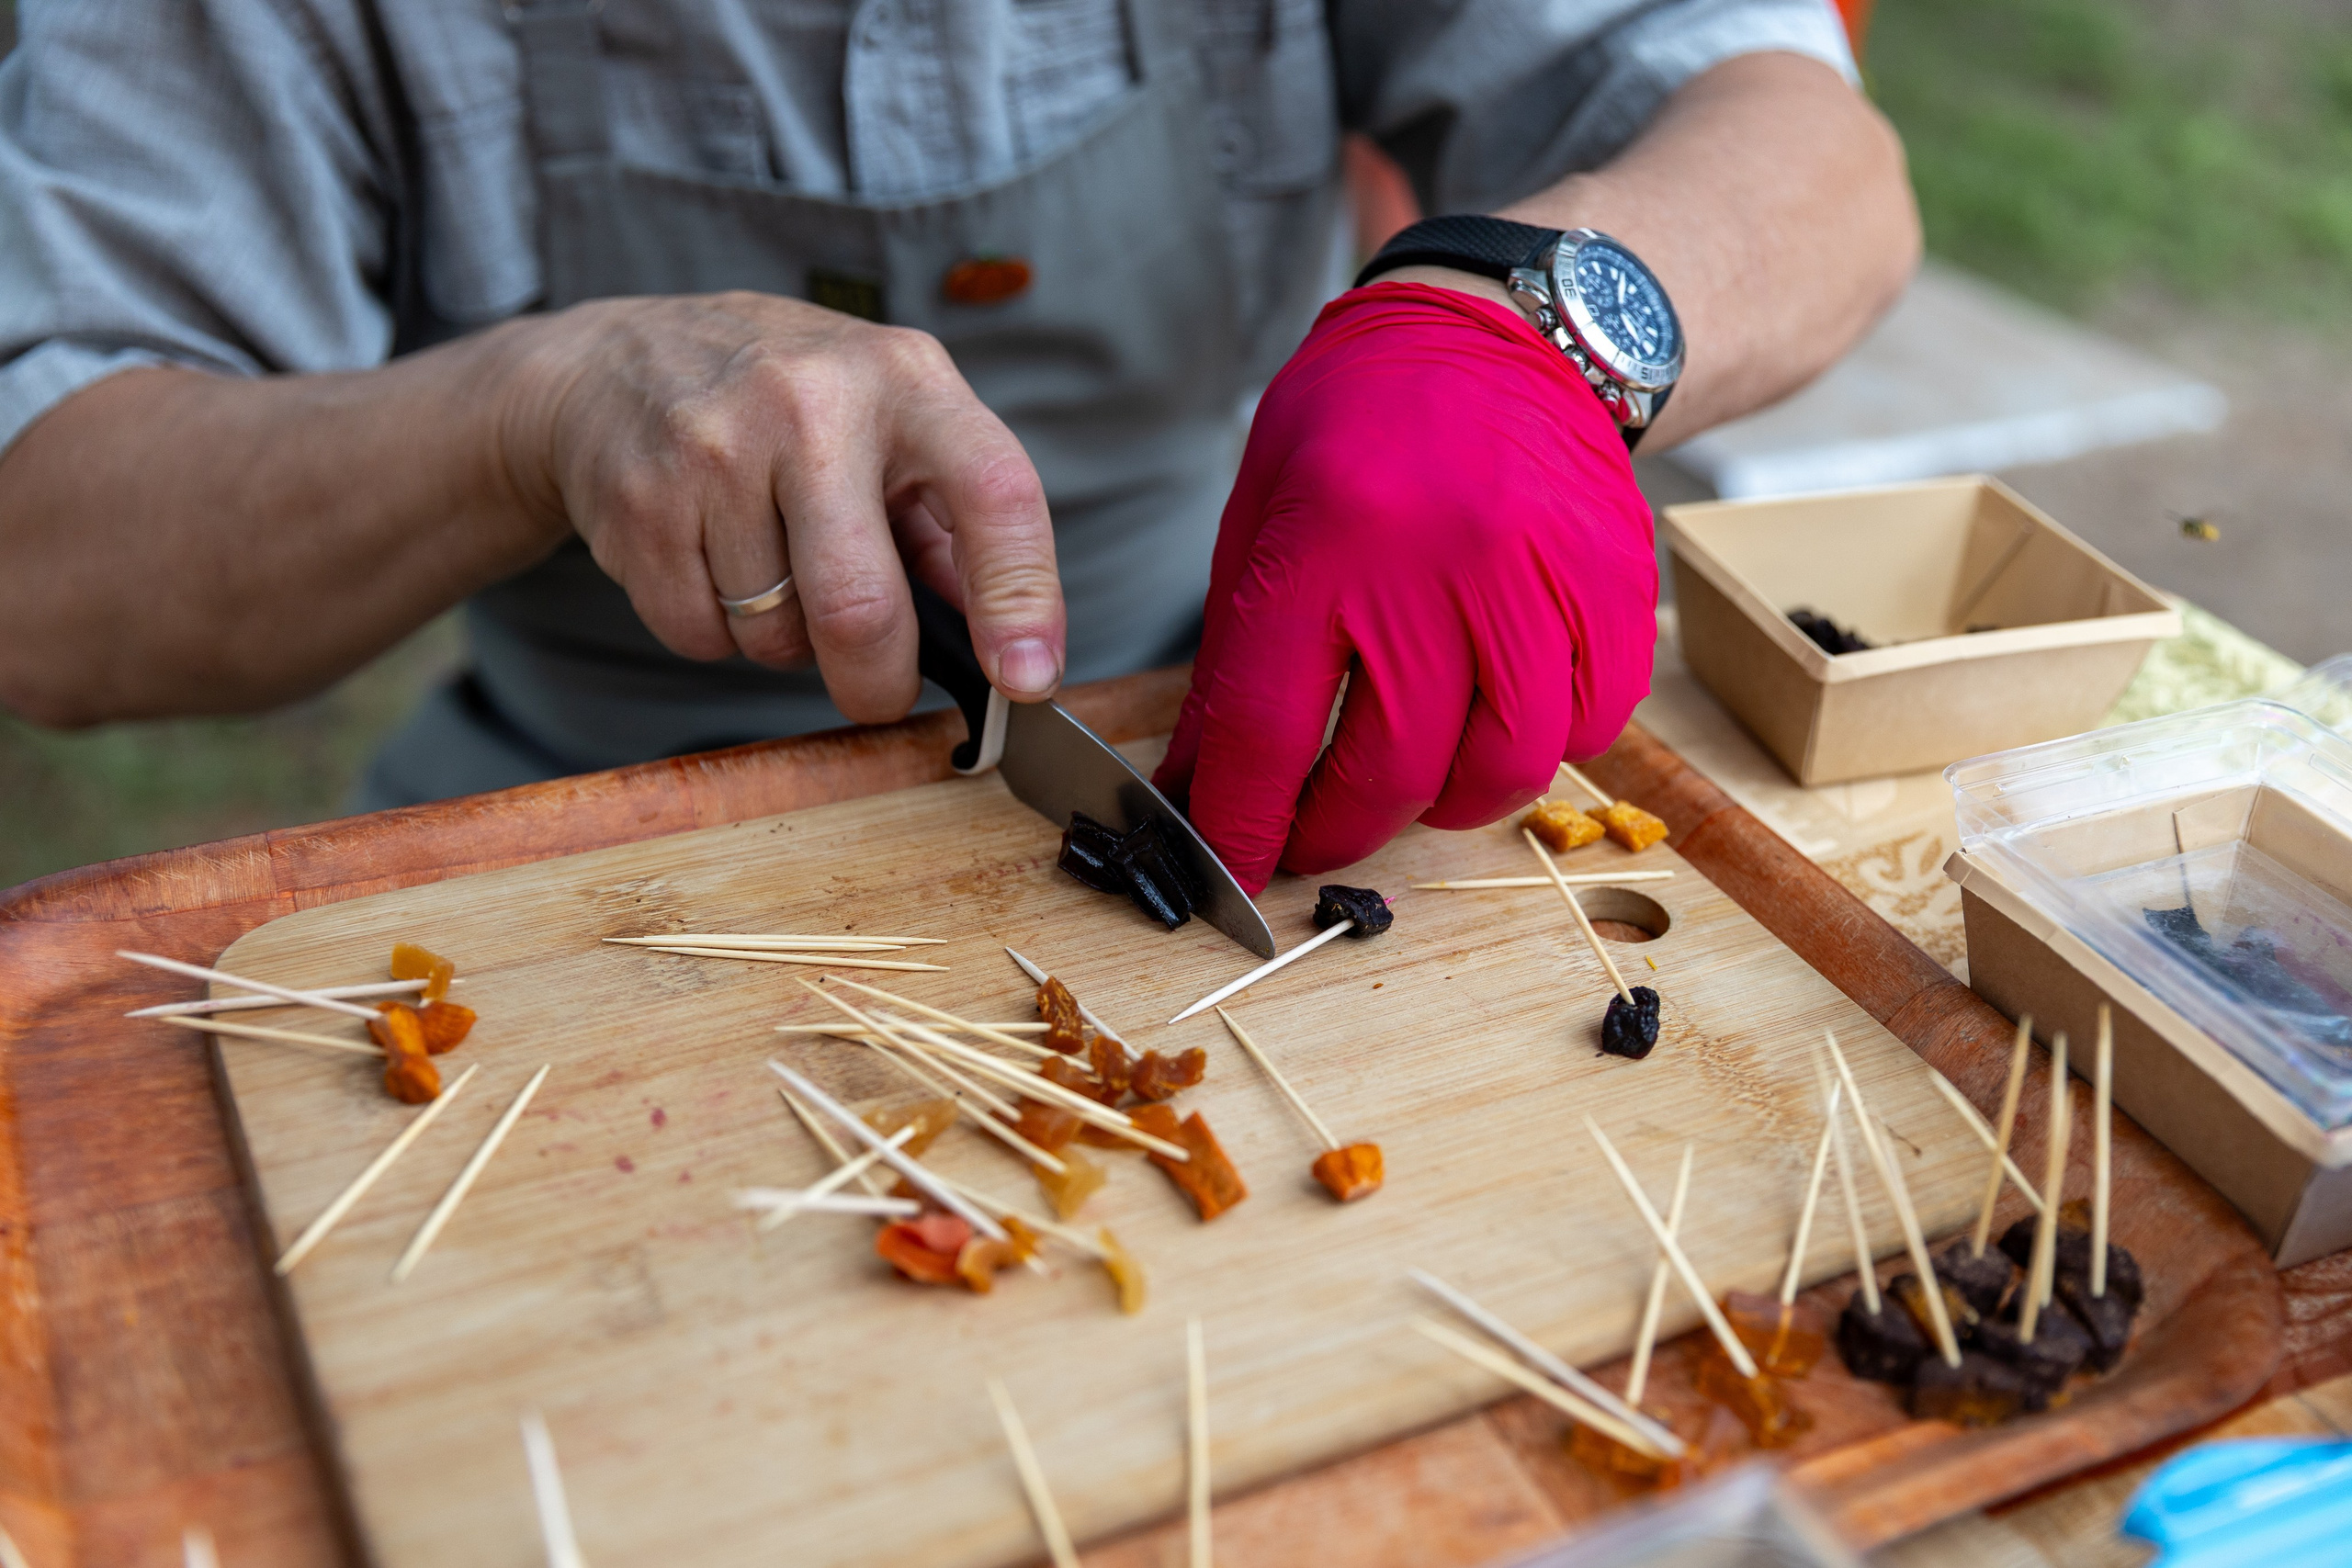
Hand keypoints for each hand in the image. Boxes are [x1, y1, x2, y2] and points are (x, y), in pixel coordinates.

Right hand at [500, 291, 1063, 722]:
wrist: (617, 363)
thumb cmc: (786, 407)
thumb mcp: (888, 420)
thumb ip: (949, 524)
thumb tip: (1009, 644)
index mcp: (906, 379)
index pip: (995, 492)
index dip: (1022, 598)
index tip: (1026, 677)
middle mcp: (814, 402)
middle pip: (861, 608)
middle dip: (878, 682)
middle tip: (879, 691)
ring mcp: (718, 448)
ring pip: (777, 636)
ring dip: (785, 643)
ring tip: (771, 568)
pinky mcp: (642, 502)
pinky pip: (701, 635)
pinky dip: (717, 633)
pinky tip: (711, 563)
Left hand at [1153, 282, 1656, 893]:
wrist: (1495, 330)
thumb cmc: (1361, 423)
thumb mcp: (1262, 514)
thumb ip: (1237, 658)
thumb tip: (1204, 787)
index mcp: (1328, 541)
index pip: (1269, 731)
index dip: (1243, 824)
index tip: (1229, 872)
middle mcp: (1441, 564)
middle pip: (1391, 771)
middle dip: (1338, 833)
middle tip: (1312, 838)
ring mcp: (1542, 577)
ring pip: (1505, 769)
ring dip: (1447, 806)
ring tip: (1411, 784)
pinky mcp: (1615, 586)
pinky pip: (1592, 725)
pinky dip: (1543, 750)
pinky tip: (1498, 726)